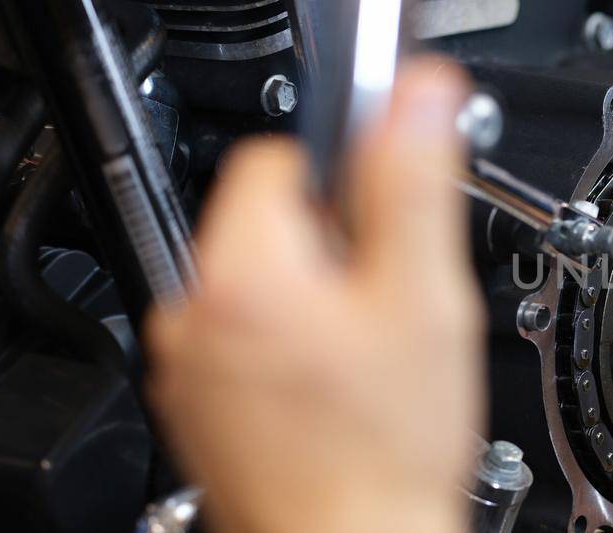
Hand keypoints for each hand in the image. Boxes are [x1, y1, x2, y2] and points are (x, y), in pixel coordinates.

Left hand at [145, 59, 480, 532]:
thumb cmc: (385, 450)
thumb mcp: (423, 298)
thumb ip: (410, 185)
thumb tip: (414, 101)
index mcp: (243, 274)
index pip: (276, 157)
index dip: (345, 182)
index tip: (382, 230)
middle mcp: (192, 315)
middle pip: (268, 225)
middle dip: (334, 250)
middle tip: (386, 308)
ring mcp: (188, 367)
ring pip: (260, 285)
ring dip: (314, 303)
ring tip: (364, 358)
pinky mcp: (197, 406)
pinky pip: (243, 342)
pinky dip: (289, 351)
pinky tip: (336, 392)